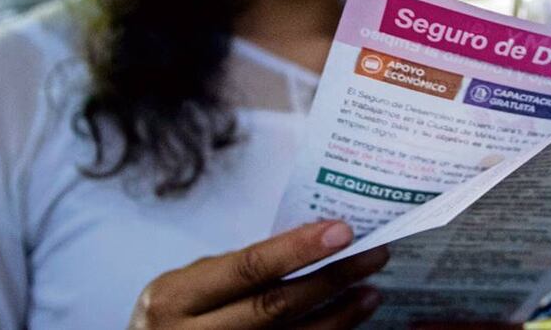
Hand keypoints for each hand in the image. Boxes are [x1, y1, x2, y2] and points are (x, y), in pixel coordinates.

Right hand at [128, 220, 388, 328]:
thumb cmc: (177, 317)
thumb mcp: (190, 287)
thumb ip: (238, 271)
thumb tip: (311, 243)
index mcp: (175, 298)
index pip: (248, 268)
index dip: (298, 248)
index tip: (343, 231)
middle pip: (277, 307)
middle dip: (332, 279)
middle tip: (374, 255)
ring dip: (340, 317)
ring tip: (371, 292)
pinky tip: (348, 323)